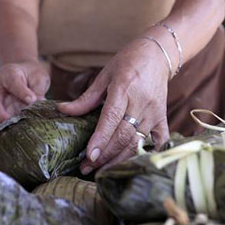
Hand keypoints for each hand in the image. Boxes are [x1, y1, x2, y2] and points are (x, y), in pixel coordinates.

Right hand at [0, 61, 49, 126]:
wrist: (23, 75)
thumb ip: (38, 88)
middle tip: (14, 122)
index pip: (12, 82)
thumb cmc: (31, 75)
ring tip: (14, 131)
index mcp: (9, 74)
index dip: (21, 92)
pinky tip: (13, 134)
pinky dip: (1, 130)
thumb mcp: (39, 77)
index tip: (32, 99)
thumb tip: (37, 103)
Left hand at [57, 38, 169, 173]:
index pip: (111, 117)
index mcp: (123, 88)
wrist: (157, 54)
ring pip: (137, 142)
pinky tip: (133, 165)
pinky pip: (159, 141)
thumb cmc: (127, 63)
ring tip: (101, 170)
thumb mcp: (104, 75)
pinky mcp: (163, 117)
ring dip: (119, 159)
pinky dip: (148, 154)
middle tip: (87, 168)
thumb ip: (86, 98)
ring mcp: (154, 111)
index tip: (89, 155)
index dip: (101, 138)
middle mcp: (141, 102)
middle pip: (123, 135)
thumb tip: (62, 110)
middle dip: (105, 155)